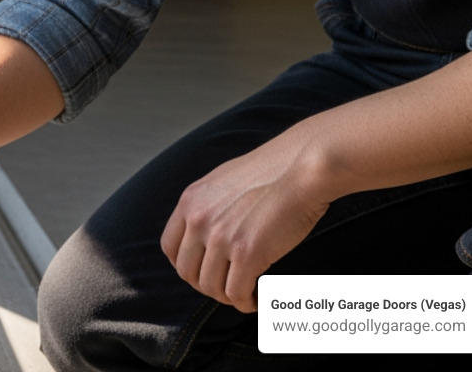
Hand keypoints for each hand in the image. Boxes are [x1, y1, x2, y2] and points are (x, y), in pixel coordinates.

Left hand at [160, 134, 330, 312]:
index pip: (170, 247)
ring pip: (210, 287)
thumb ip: (209, 205)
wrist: (301, 169)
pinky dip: (245, 303)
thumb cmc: (273, 171)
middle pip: (187, 272)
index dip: (185, 265)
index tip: (203, 271)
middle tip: (226, 287)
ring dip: (227, 297)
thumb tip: (208, 231)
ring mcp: (221, 238)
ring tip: (244, 294)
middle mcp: (199, 220)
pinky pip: (236, 294)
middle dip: (206, 285)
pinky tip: (256, 299)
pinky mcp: (248, 254)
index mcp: (190, 201)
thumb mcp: (224, 180)